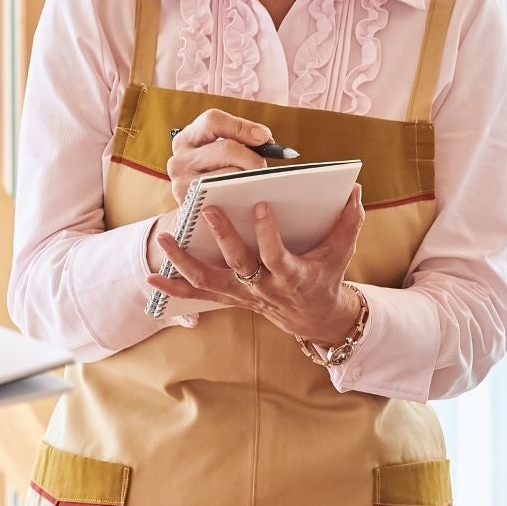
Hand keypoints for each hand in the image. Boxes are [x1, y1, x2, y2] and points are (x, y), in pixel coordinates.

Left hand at [149, 190, 366, 346]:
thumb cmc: (325, 276)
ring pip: (209, 280)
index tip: (262, 205)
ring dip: (183, 262)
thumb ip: (349, 220)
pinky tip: (151, 275)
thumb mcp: (342, 251)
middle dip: (223, 238)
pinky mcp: (228, 297)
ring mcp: (242, 294)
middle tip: (209, 211)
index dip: (268, 233)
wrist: (312, 317)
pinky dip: (173, 285)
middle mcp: (263, 287)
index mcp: (291, 274)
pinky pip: (198, 293)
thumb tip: (355, 189)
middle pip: (238, 264)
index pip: (276, 254)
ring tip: (165, 237)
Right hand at [167, 110, 273, 202]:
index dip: (241, 126)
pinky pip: (224, 194)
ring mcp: (180, 181)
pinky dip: (239, 194)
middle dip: (252, 156)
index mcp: (188, 138)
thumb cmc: (215, 179)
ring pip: (228, 172)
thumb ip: (238, 142)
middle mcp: (179, 158)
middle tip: (263, 166)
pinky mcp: (189, 204)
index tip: (264, 137)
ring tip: (253, 184)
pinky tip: (242, 197)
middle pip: (226, 148)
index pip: (213, 121)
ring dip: (248, 178)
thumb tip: (264, 139)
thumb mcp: (220, 156)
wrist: (197, 216)